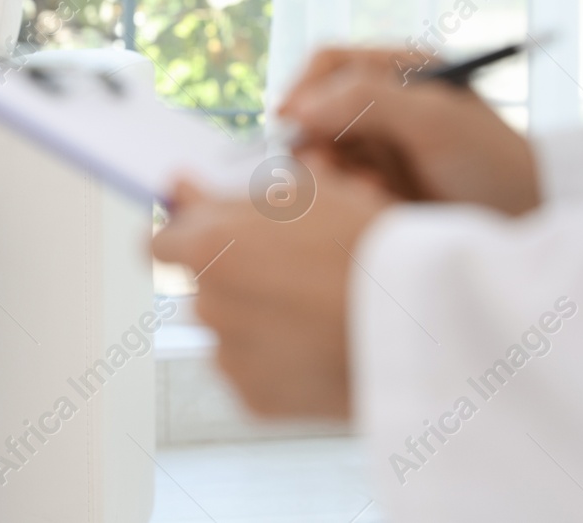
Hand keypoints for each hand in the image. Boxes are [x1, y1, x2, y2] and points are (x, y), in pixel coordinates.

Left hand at [151, 153, 395, 418]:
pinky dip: (276, 358)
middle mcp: (209, 305)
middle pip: (202, 283)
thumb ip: (225, 195)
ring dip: (257, 315)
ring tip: (319, 305)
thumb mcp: (303, 197)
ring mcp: (230, 358)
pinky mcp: (255, 400)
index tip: (202, 231)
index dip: (181, 233)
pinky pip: (252, 370)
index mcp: (211, 248)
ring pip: (229, 327)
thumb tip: (176, 183)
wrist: (425, 327)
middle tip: (294, 265)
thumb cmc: (370, 250)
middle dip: (235, 272)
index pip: (157, 243)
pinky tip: (319, 342)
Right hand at [278, 44, 539, 214]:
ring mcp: (378, 142)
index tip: (289, 125)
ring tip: (368, 192)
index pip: (328, 62)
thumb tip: (297, 109)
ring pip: (320, 149)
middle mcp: (382, 100)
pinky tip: (377, 204)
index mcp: (399, 68)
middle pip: (315, 108)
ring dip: (332, 172)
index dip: (303, 89)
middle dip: (317, 140)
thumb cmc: (492, 163)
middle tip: (331, 172)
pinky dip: (346, 194)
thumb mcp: (434, 121)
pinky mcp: (376, 181)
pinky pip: (336, 183)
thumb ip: (366, 101)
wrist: (528, 222)